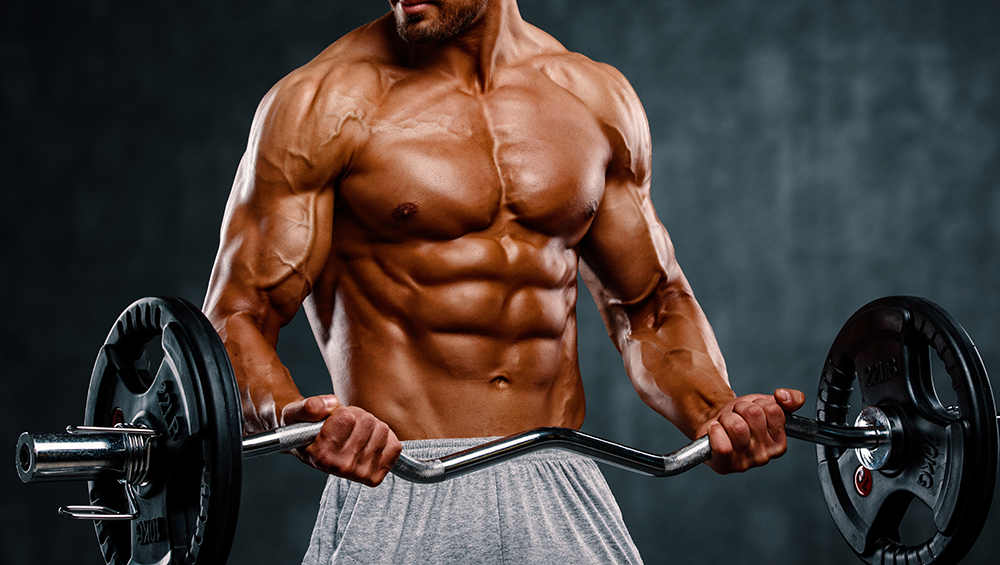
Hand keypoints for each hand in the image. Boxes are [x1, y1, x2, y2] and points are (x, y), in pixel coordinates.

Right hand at [280, 395, 402, 486]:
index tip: (331, 419)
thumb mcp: (296, 413)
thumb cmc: (303, 429)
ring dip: (370, 426)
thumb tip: (330, 404)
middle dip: (356, 416)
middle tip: (343, 425)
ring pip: (382, 430)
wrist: (309, 448)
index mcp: (321, 456)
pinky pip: (394, 446)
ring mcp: (359, 475)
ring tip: (353, 432)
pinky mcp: (375, 476)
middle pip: (367, 421)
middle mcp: (341, 469)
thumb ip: (308, 406)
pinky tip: (367, 441)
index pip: (346, 417)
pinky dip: (384, 438)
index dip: (339, 411)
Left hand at [697, 388, 805, 473]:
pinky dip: (715, 430)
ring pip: (737, 426)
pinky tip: (715, 430)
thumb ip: (792, 399)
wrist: (714, 423)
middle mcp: (764, 456)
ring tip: (725, 423)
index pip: (773, 410)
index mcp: (779, 443)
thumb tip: (783, 396)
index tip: (751, 411)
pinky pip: (723, 446)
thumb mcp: (766, 403)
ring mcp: (744, 462)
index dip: (757, 403)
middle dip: (740, 408)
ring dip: (726, 417)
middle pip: (753, 414)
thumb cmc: (741, 416)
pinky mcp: (724, 465)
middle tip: (735, 416)